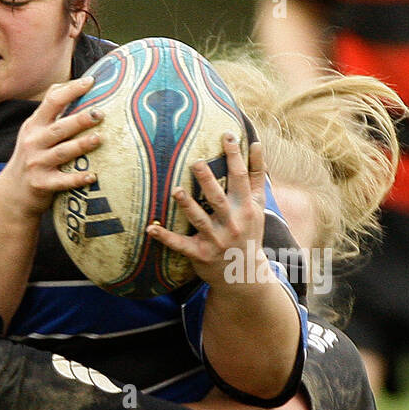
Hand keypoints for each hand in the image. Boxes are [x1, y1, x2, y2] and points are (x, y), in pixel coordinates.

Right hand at [0, 73, 103, 218]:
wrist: (13, 191)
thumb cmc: (33, 155)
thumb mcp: (35, 130)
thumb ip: (52, 111)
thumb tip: (79, 84)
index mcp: (34, 125)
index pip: (52, 101)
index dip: (71, 90)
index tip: (91, 82)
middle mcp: (33, 142)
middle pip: (59, 127)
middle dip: (80, 119)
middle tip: (100, 113)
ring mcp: (36, 163)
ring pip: (62, 152)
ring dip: (81, 145)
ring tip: (99, 138)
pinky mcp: (41, 184)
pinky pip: (62, 181)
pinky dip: (77, 179)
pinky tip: (92, 176)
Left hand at [148, 133, 267, 292]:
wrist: (244, 273)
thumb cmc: (248, 231)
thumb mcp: (258, 205)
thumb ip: (256, 175)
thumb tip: (256, 143)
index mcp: (246, 207)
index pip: (241, 177)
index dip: (235, 156)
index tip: (227, 135)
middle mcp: (232, 222)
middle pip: (218, 198)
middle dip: (208, 180)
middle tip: (195, 162)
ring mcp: (216, 239)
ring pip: (199, 220)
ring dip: (187, 205)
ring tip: (176, 190)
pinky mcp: (200, 254)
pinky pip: (179, 244)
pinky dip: (164, 237)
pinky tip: (150, 228)